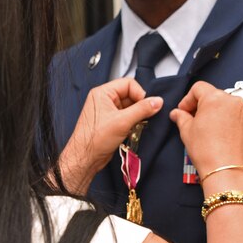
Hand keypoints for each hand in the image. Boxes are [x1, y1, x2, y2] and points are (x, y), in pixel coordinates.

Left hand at [60, 78, 162, 193]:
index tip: (148, 105)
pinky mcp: (111, 123)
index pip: (129, 84)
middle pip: (130, 95)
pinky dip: (133, 123)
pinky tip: (134, 130)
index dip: (140, 94)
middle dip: (139, 106)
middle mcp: (104, 100)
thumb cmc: (93, 139)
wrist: (85, 158)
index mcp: (103, 93)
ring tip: (138, 125)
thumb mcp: (123, 121)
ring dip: (137, 116)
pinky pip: (127, 117)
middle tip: (145, 116)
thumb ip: (142, 109)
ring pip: (130, 108)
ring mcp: (107, 112)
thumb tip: (157, 101)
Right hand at [171, 82, 242, 189]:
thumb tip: (177, 113)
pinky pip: (242, 119)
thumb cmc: (206, 151)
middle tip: (196, 121)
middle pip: (215, 96)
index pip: (199, 88)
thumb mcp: (187, 131)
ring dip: (220, 115)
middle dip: (205, 106)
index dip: (188, 99)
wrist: (226, 171)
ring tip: (213, 131)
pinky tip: (226, 137)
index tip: (185, 110)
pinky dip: (234, 124)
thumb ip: (181, 117)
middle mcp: (234, 101)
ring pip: (230, 107)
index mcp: (215, 98)